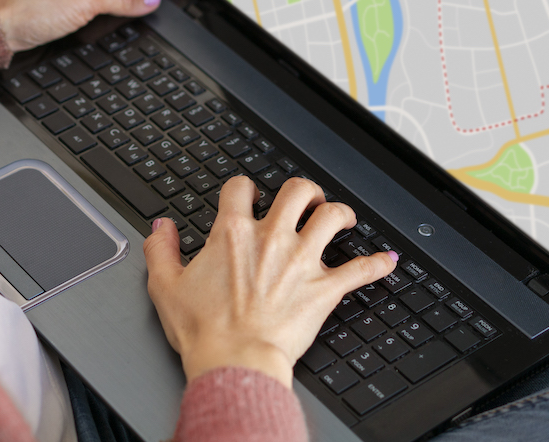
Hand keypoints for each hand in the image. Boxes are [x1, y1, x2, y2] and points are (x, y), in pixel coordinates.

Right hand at [143, 176, 397, 387]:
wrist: (234, 361)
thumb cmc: (203, 330)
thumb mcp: (165, 286)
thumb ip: (161, 250)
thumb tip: (161, 228)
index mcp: (233, 232)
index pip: (241, 187)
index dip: (244, 188)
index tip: (247, 196)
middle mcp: (272, 238)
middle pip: (298, 190)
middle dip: (305, 190)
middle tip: (306, 200)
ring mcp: (302, 261)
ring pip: (333, 217)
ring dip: (341, 213)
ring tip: (342, 217)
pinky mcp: (325, 289)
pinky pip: (360, 269)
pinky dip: (377, 264)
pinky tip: (387, 260)